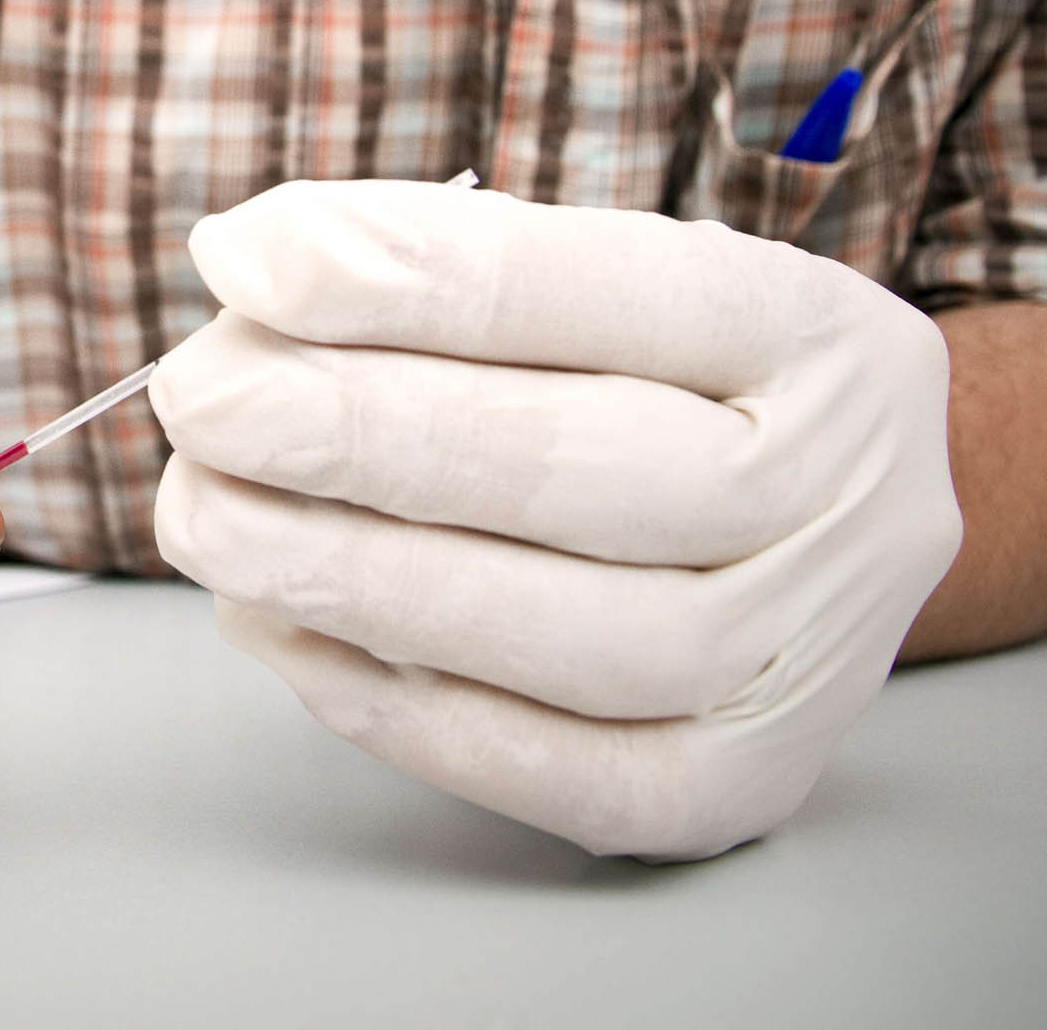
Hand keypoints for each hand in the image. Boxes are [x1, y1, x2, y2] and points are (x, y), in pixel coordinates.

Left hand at [150, 179, 962, 859]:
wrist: (834, 531)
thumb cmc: (676, 383)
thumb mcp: (614, 285)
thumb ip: (453, 276)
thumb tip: (253, 284)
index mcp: (817, 334)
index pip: (609, 290)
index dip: (409, 275)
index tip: (243, 260)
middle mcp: (844, 498)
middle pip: (584, 469)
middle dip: (354, 432)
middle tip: (202, 399)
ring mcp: (805, 659)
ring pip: (571, 636)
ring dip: (352, 576)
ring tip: (209, 516)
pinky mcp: (737, 786)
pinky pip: (558, 774)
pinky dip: (396, 705)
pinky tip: (277, 628)